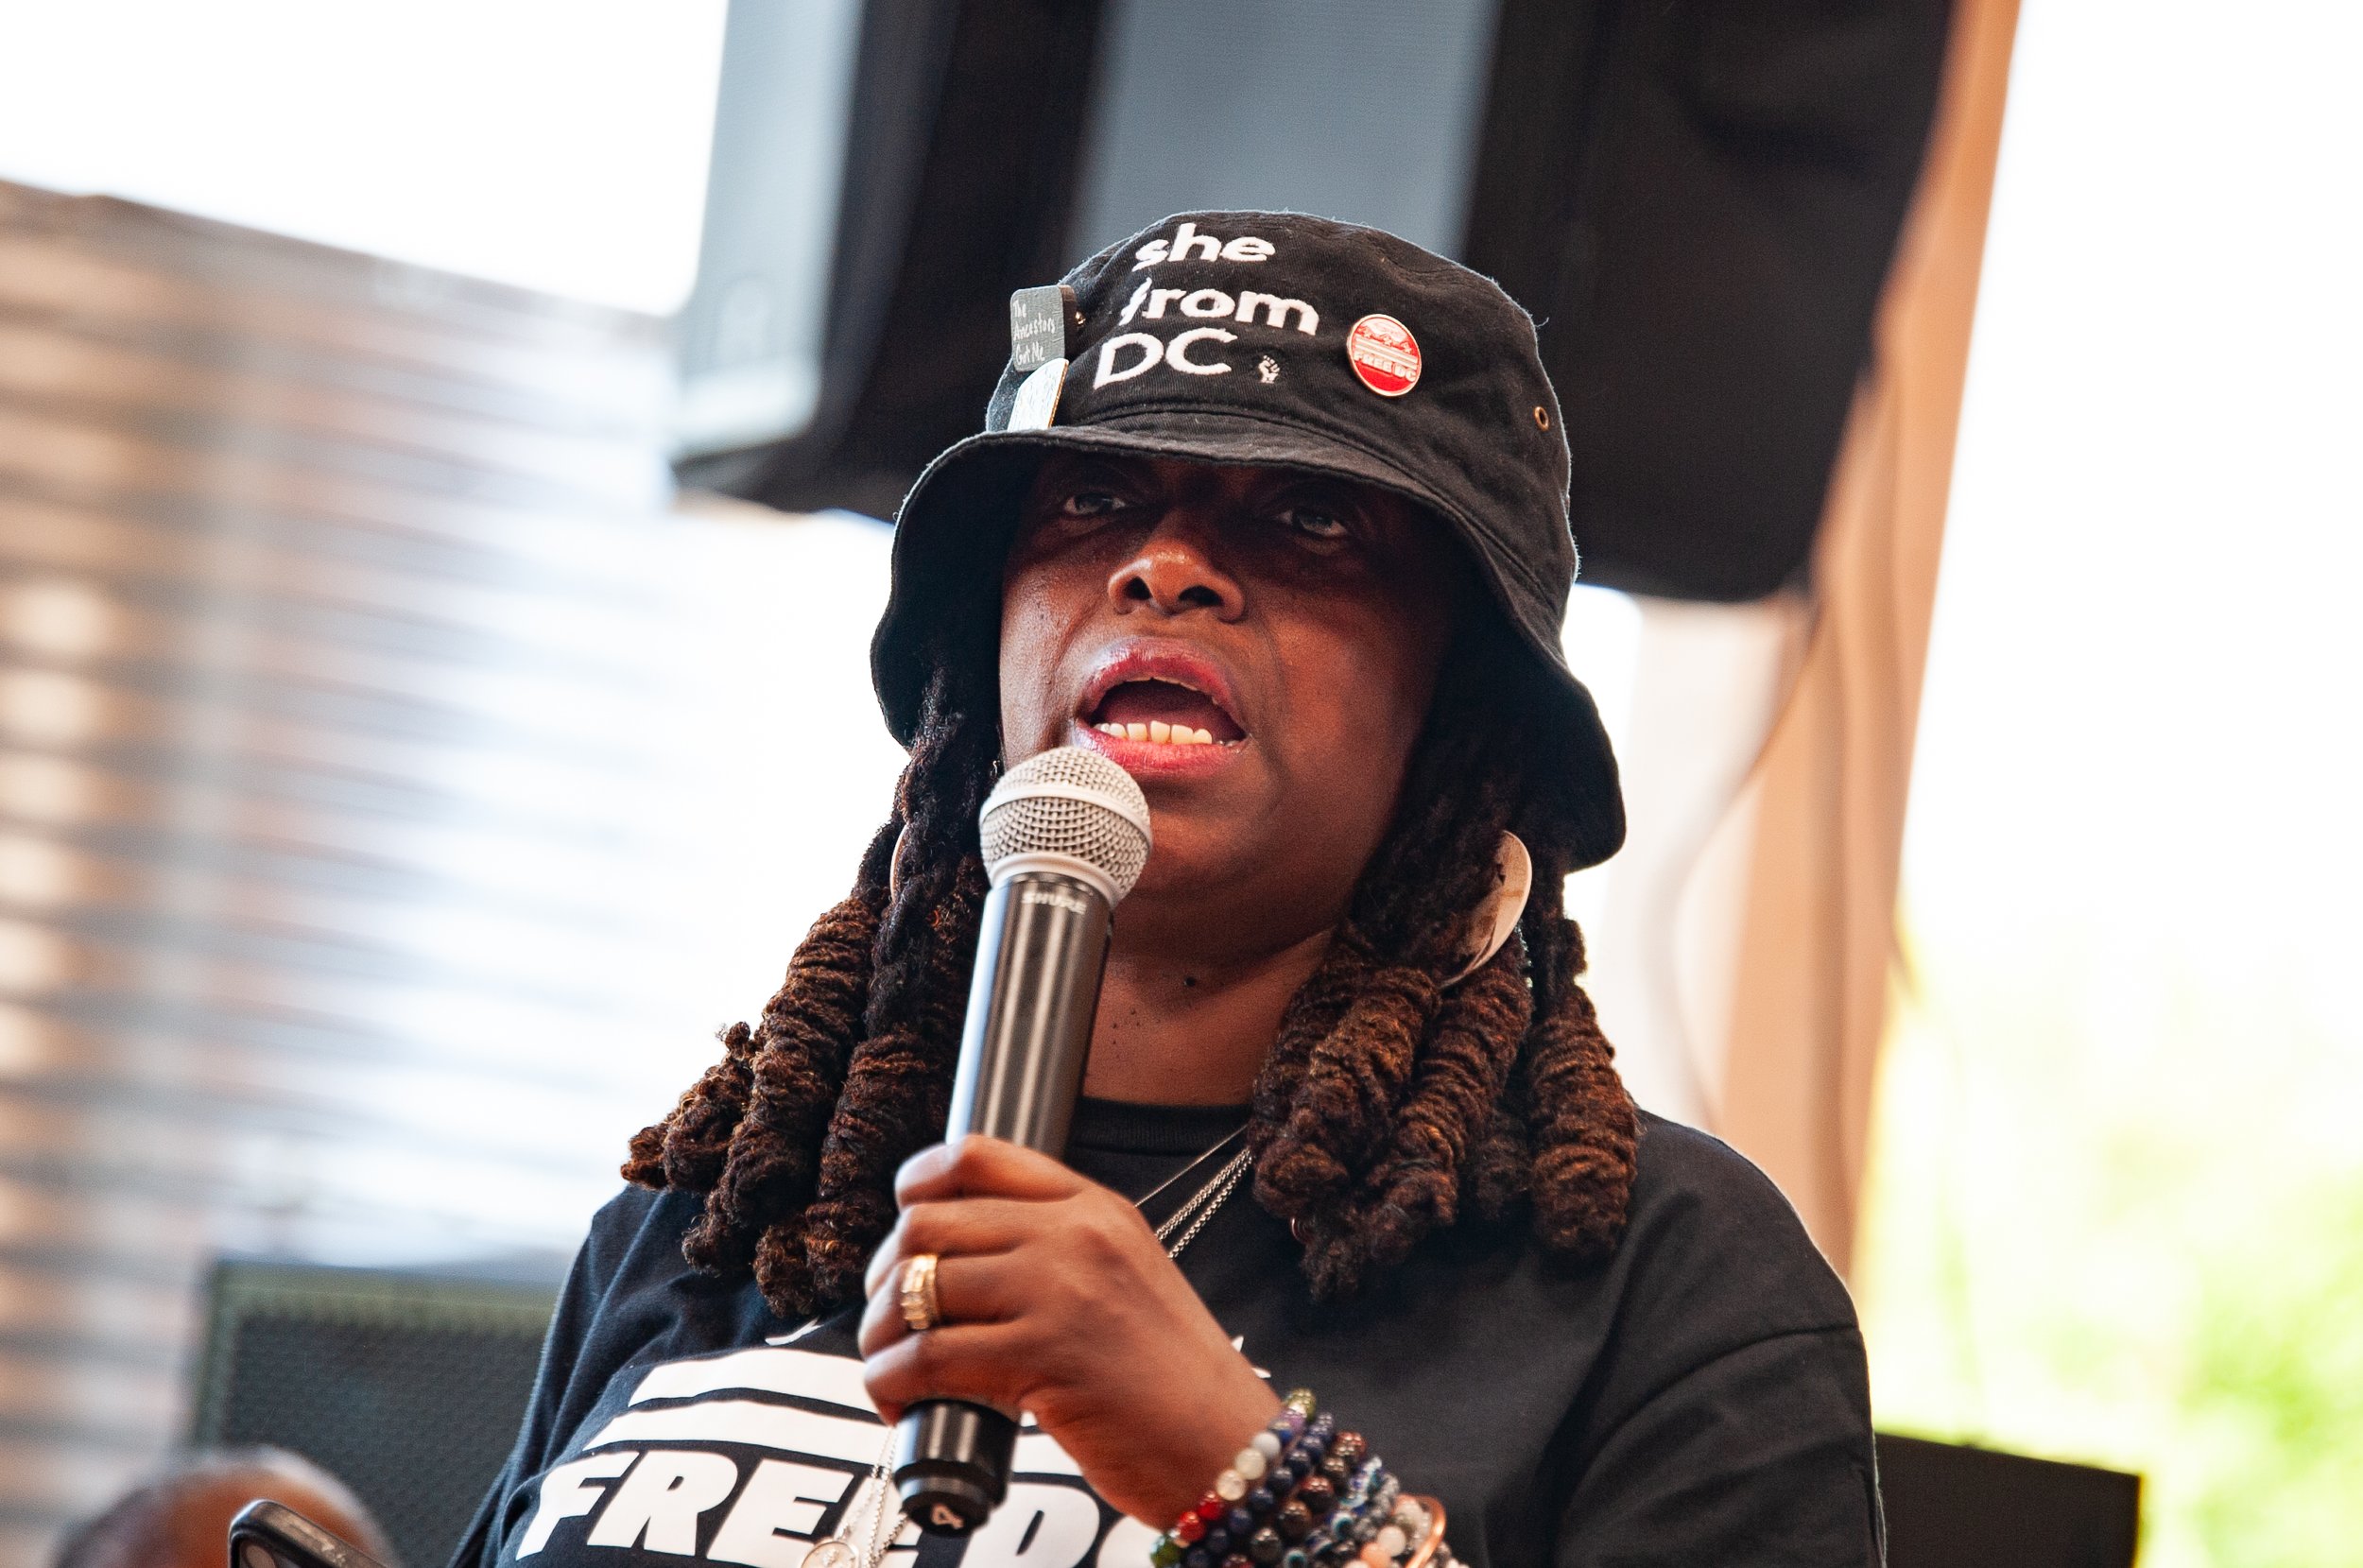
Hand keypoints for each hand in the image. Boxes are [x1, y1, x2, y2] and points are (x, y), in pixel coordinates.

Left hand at [859, 1135, 1281, 1524]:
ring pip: (917, 1286)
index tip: (904, 1220)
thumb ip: (1057, 1254)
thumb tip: (957, 1263)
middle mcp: (1074, 1235)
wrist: (1228, 1444)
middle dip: (886, 1274)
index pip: (979, 1155)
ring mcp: (1059, 1291)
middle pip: (929, 1222)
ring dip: (879, 1333)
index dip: (918, 1183)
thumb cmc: (1173, 1378)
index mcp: (1095, 1207)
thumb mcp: (1126, 1277)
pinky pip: (926, 1356)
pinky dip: (892, 1381)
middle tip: (889, 1316)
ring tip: (889, 1363)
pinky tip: (900, 1401)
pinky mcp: (1042, 1356)